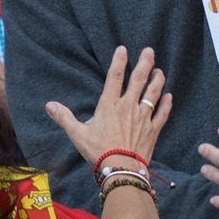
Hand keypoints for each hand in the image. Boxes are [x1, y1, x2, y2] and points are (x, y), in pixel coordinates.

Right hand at [43, 48, 171, 173]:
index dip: (119, 61)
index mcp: (110, 105)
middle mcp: (128, 107)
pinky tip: (169, 96)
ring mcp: (143, 117)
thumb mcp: (77, 134)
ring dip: (158, 80)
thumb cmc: (98, 151)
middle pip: (139, 80)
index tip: (123, 49)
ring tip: (160, 71)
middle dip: (145, 63)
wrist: (120, 169)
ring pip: (153, 93)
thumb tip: (49, 105)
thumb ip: (64, 118)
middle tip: (149, 51)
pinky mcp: (153, 130)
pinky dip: (166, 104)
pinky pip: (162, 113)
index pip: (115, 77)